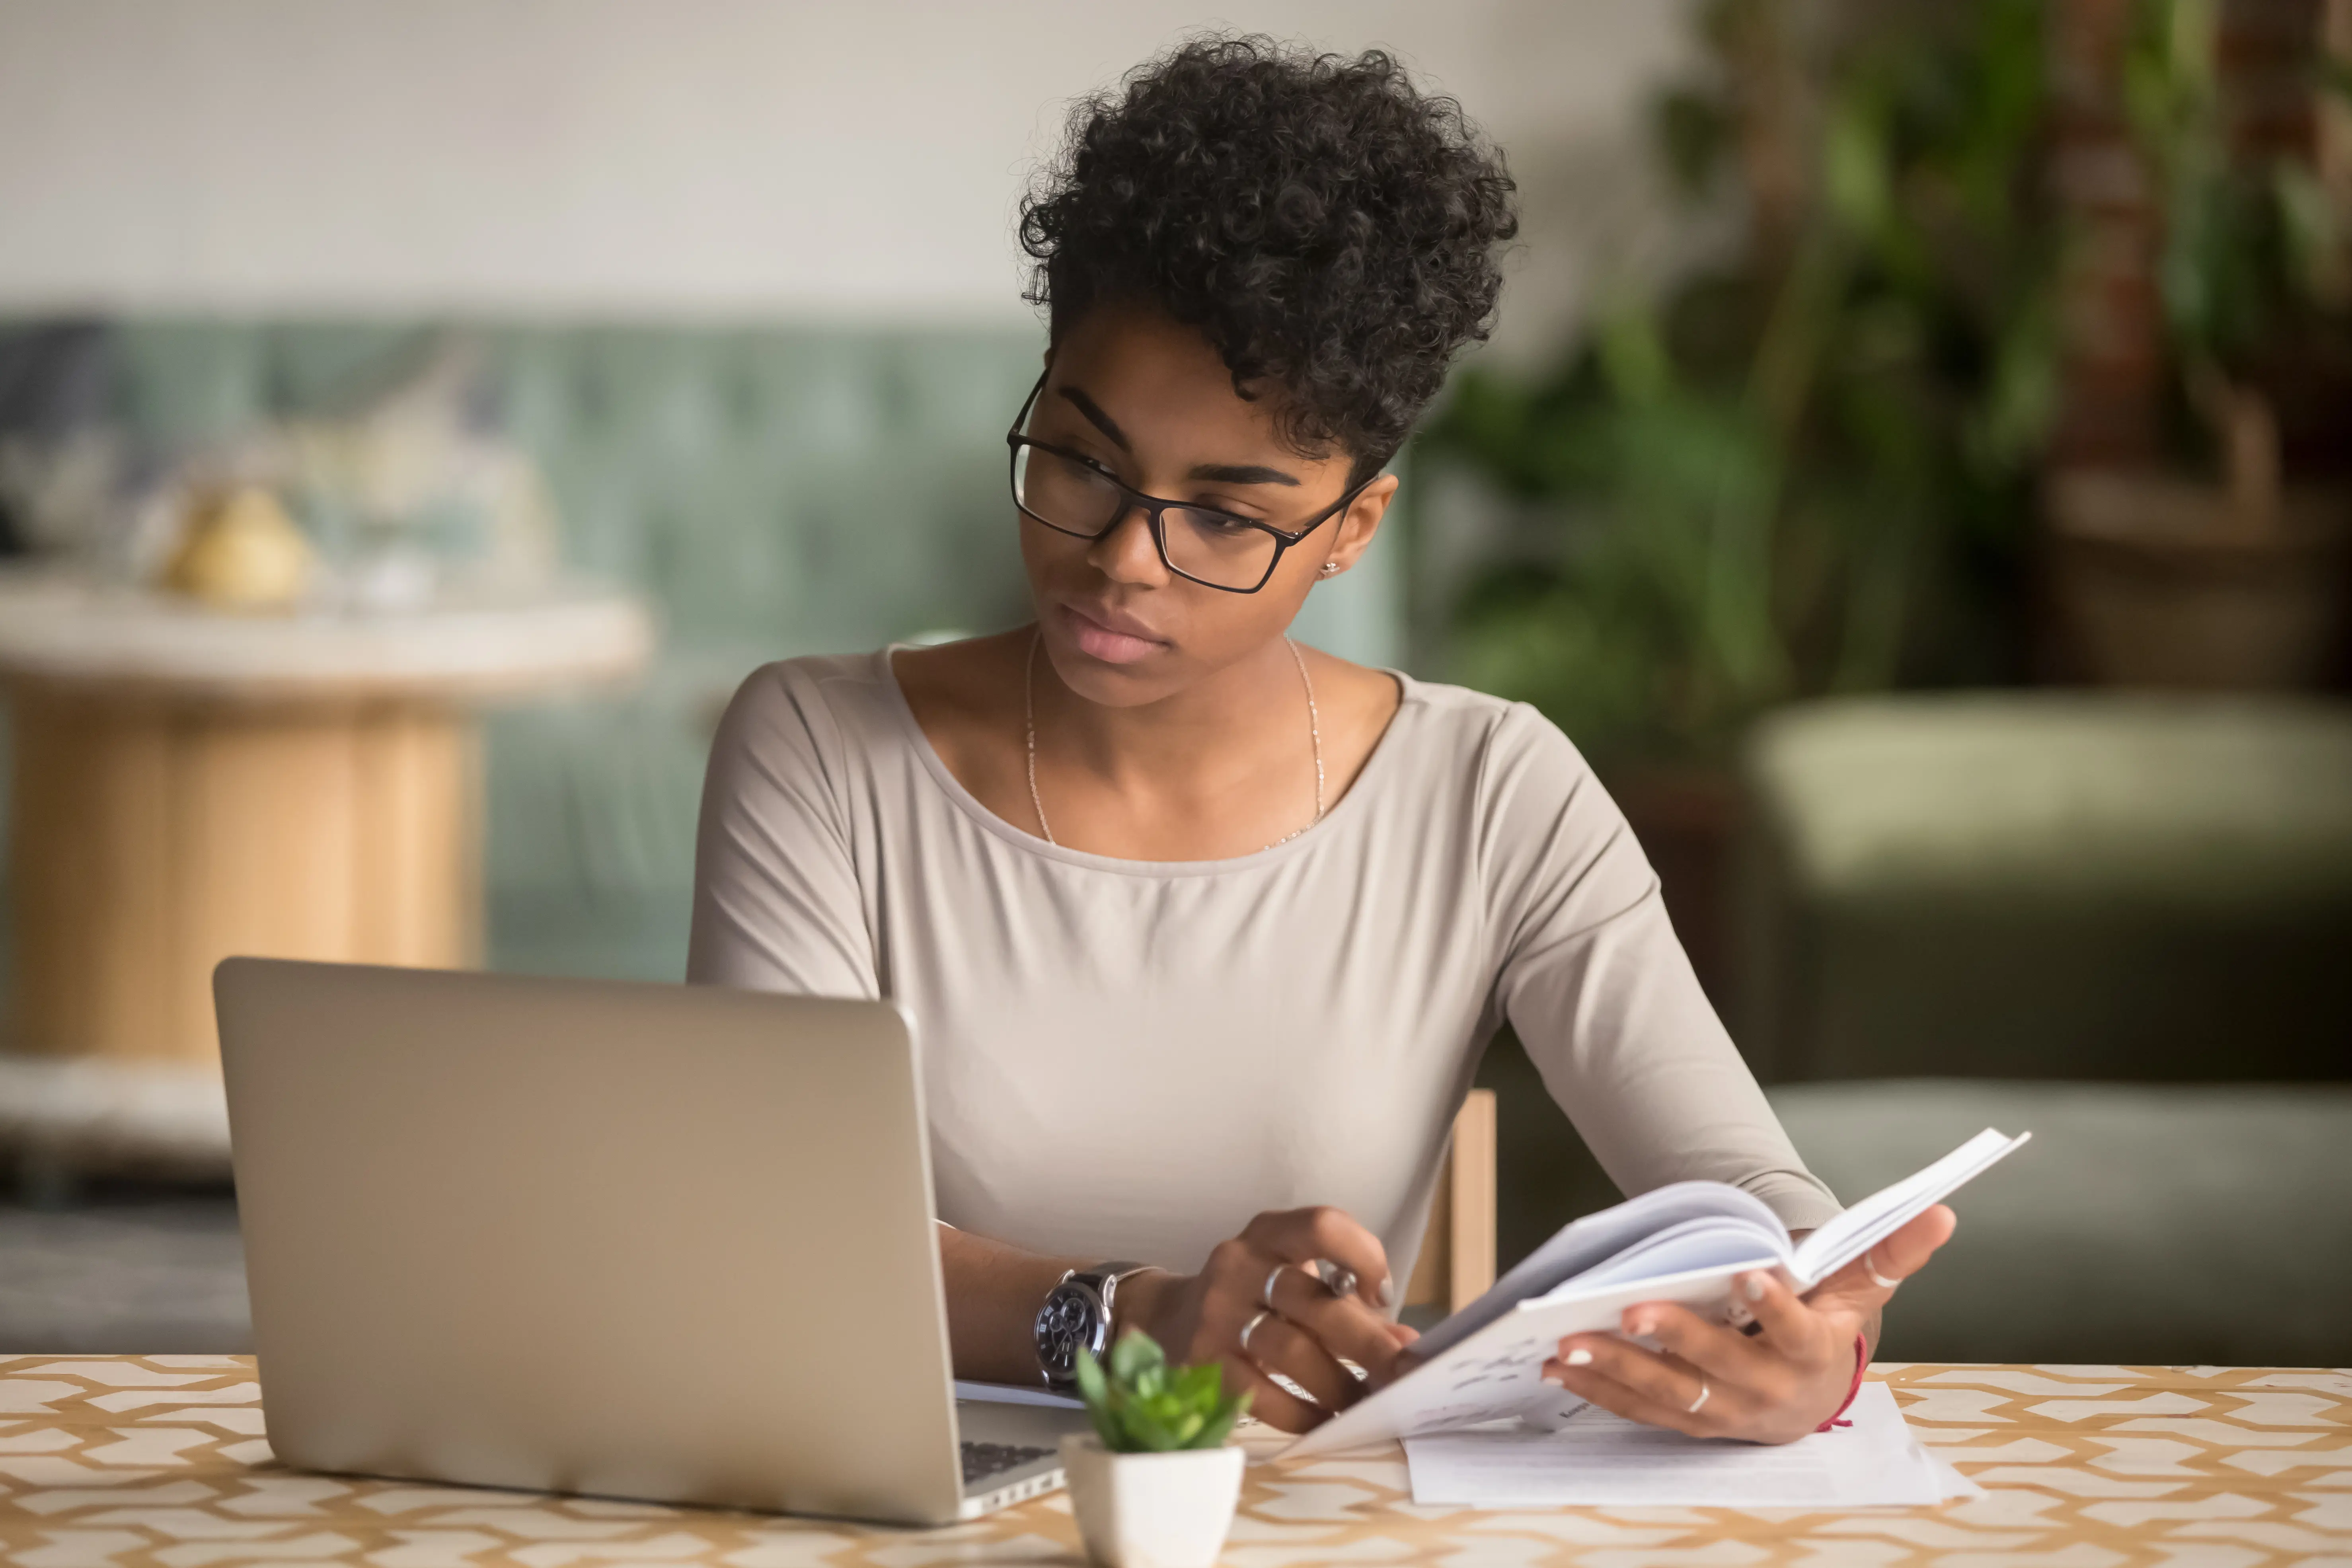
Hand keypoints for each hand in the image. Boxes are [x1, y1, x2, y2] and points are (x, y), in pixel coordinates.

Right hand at [1119, 1207, 1419, 1432]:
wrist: (1165, 1319)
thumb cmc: (1251, 1298)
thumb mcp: (1293, 1282)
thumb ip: (1349, 1306)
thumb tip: (1406, 1344)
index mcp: (1268, 1234)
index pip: (1321, 1225)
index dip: (1362, 1256)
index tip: (1382, 1296)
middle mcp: (1239, 1264)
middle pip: (1314, 1300)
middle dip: (1367, 1342)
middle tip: (1402, 1374)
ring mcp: (1217, 1313)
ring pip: (1290, 1350)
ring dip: (1337, 1384)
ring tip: (1365, 1405)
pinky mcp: (1204, 1361)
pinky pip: (1261, 1394)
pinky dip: (1301, 1412)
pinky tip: (1324, 1421)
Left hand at [1539, 1204, 1956, 1443]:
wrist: (1812, 1394)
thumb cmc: (1830, 1326)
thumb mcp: (1860, 1288)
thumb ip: (1891, 1250)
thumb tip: (1942, 1210)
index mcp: (1814, 1353)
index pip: (1796, 1329)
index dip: (1776, 1305)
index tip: (1749, 1274)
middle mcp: (1769, 1391)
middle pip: (1718, 1366)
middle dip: (1673, 1339)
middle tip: (1629, 1310)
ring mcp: (1725, 1412)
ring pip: (1669, 1394)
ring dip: (1617, 1370)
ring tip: (1570, 1343)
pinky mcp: (1690, 1422)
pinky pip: (1640, 1411)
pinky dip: (1599, 1390)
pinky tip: (1559, 1368)